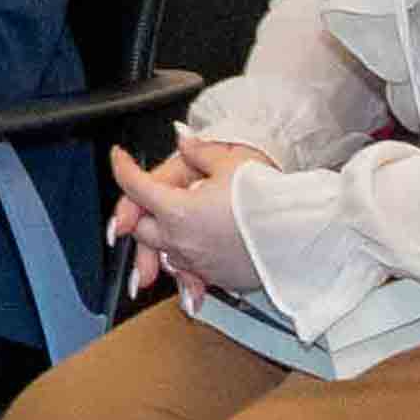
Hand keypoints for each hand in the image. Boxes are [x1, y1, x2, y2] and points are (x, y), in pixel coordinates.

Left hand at [103, 137, 270, 301]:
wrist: (301, 235)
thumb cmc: (267, 199)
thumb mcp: (231, 163)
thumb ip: (199, 152)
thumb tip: (183, 140)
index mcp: (177, 211)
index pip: (135, 187)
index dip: (122, 167)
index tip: (119, 158)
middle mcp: (181, 242)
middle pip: (142, 228)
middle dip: (141, 211)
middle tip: (150, 195)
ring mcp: (198, 264)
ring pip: (164, 252)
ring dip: (163, 237)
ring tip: (178, 223)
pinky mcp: (217, 278)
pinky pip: (191, 270)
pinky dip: (189, 258)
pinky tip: (201, 247)